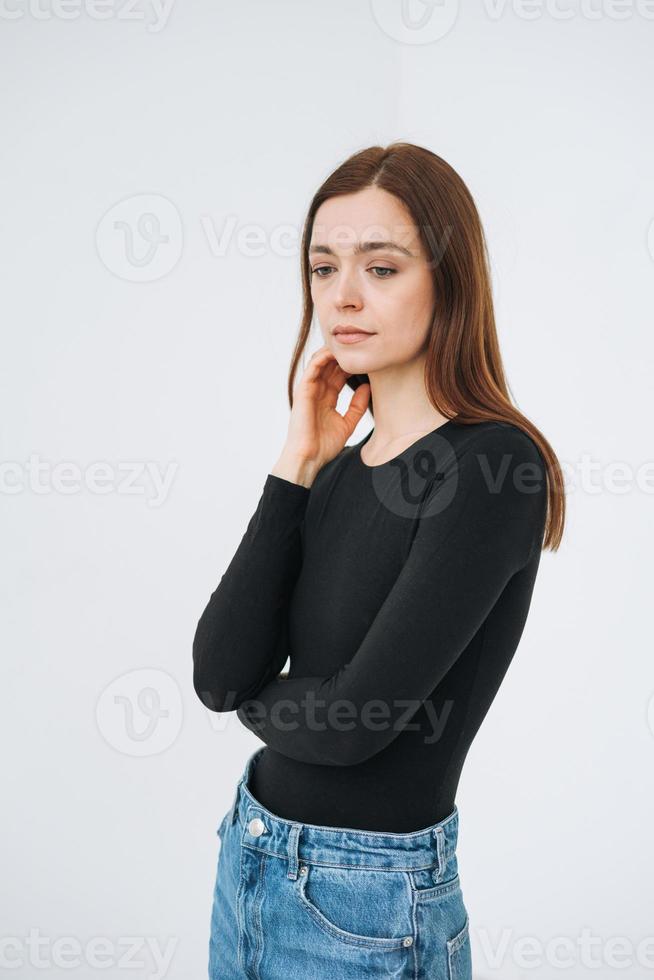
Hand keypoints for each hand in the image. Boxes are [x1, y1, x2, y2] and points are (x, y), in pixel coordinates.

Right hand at [271, 347, 370, 484]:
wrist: (309, 457)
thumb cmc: (324, 445)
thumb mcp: (348, 424)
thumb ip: (357, 406)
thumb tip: (367, 387)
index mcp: (327, 398)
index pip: (340, 375)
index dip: (352, 365)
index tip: (368, 358)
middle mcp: (318, 391)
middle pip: (331, 366)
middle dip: (344, 355)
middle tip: (360, 345)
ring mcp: (309, 390)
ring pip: (321, 362)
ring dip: (333, 352)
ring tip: (349, 344)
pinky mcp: (303, 390)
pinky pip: (312, 368)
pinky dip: (323, 357)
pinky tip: (336, 352)